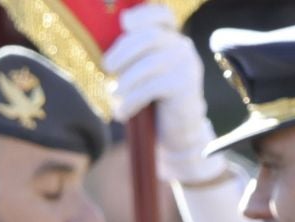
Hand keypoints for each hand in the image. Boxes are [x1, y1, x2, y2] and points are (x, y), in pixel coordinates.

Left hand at [103, 5, 224, 185]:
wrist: (177, 133)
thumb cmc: (151, 104)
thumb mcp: (139, 77)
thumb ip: (129, 59)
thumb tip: (108, 49)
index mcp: (170, 40)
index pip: (161, 15)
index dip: (143, 15)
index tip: (124, 23)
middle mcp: (182, 47)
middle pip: (147, 38)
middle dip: (120, 54)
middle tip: (108, 72)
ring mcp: (186, 65)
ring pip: (147, 64)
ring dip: (125, 84)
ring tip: (118, 99)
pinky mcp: (185, 85)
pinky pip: (150, 87)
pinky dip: (130, 102)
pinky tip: (124, 113)